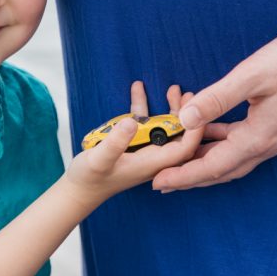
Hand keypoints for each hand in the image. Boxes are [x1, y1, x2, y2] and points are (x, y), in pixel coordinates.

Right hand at [65, 82, 202, 202]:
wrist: (79, 188)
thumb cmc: (89, 178)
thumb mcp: (99, 159)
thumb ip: (115, 143)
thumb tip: (132, 122)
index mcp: (152, 164)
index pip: (184, 148)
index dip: (194, 129)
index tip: (197, 106)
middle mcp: (153, 157)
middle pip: (179, 135)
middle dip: (186, 114)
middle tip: (185, 93)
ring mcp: (144, 149)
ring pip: (164, 127)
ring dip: (170, 109)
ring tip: (173, 89)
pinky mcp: (133, 143)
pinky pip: (144, 123)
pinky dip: (143, 106)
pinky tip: (137, 87)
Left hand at [151, 27, 276, 191]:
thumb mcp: (252, 75)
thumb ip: (217, 98)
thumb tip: (185, 119)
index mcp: (259, 137)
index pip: (213, 166)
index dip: (183, 176)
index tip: (158, 183)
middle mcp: (269, 144)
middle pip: (223, 170)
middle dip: (191, 176)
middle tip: (163, 180)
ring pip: (235, 157)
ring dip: (208, 159)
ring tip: (181, 156)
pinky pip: (246, 143)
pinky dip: (224, 141)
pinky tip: (211, 129)